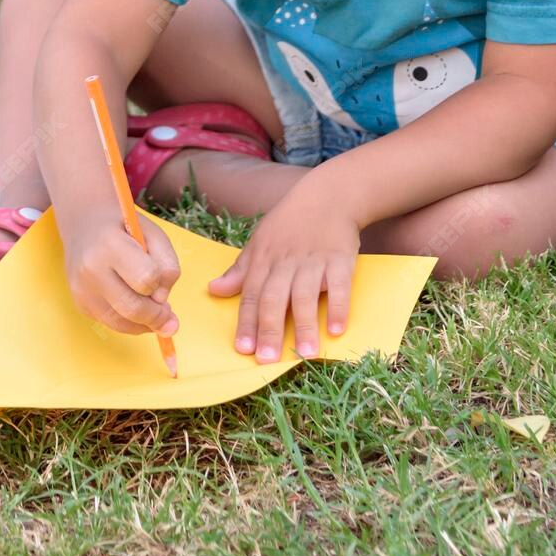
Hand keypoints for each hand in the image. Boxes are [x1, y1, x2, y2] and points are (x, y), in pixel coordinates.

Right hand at [63, 209, 180, 338]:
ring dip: (144, 323)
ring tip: (153, 310)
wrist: (83, 224)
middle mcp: (91, 270)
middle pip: (133, 308)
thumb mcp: (153, 233)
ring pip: (122, 324)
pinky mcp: (80, 305)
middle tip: (168, 314)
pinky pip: (111, 324)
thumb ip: (168, 264)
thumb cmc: (124, 227)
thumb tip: (162, 302)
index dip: (159, 283)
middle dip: (157, 316)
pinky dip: (129, 322)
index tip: (160, 279)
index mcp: (110, 244)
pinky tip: (134, 306)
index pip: (145, 278)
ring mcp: (82, 290)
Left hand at [207, 187, 358, 361]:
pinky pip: (340, 286)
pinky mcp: (340, 260)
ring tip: (305, 353)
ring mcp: (314, 261)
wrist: (328, 196)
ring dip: (305, 324)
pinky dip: (338, 307)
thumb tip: (214, 290)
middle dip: (270, 329)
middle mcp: (286, 262)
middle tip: (267, 360)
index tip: (243, 349)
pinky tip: (336, 329)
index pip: (252, 294)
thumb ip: (240, 270)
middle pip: (275, 298)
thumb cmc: (289, 223)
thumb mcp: (260, 241)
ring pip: (306, 295)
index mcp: (264, 259)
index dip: (247, 322)